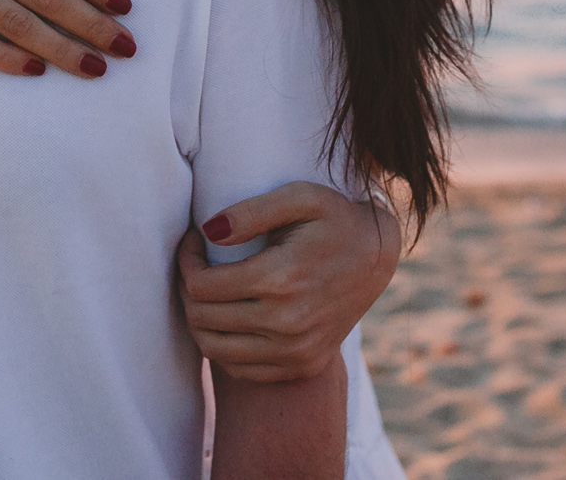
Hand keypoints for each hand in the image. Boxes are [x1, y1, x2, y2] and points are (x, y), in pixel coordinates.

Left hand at [179, 182, 399, 382]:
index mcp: (281, 279)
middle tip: (196, 262)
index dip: (186, 261)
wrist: (379, 257)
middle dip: (187, 287)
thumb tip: (208, 232)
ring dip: (198, 319)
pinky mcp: (303, 365)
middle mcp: (288, 323)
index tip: (194, 241)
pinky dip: (223, 345)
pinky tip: (229, 315)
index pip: (201, 286)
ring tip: (206, 290)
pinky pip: (240, 369)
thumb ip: (251, 211)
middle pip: (202, 319)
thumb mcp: (300, 196)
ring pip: (214, 349)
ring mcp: (297, 351)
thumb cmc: (335, 219)